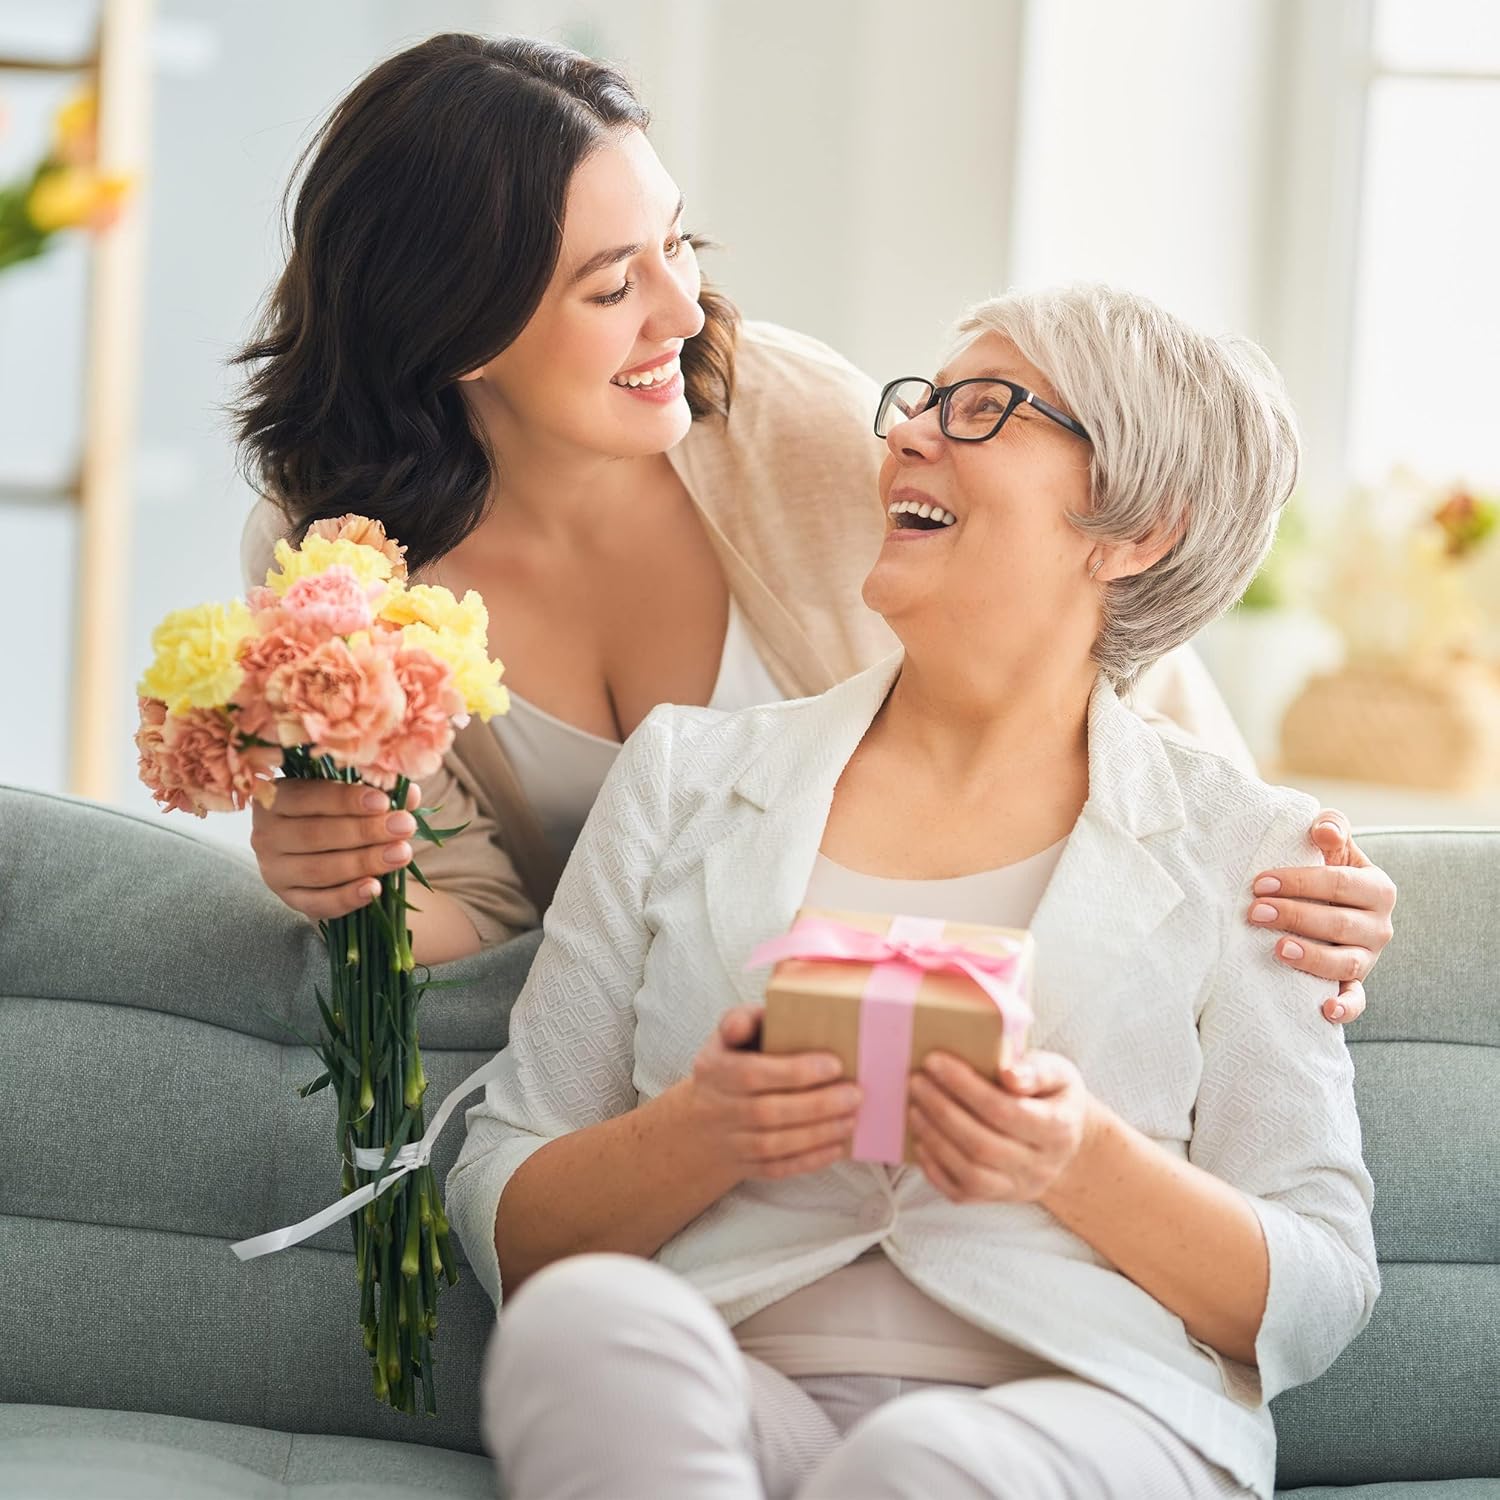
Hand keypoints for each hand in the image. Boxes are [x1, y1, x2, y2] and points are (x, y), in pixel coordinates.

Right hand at [249, 779, 420, 920]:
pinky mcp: (289, 898)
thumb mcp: (353, 795)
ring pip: (319, 870)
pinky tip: (375, 888)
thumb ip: (378, 791)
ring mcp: (274, 870)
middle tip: (403, 827)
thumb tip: (409, 794)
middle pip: (315, 835)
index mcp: (275, 798)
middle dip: (364, 831)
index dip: (346, 800)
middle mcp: (266, 834)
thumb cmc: (339, 811)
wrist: (327, 849)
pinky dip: (348, 897)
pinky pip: (318, 903)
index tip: (383, 802)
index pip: (308, 796)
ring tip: (401, 853)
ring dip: (363, 862)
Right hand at [687, 1005, 861, 1183]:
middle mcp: (719, 1109)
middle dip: (817, 1105)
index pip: (752, 1074)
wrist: (702, 1120)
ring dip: (818, 1134)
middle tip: (855, 1094)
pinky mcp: (744, 1166)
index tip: (834, 1065)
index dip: (793, 1072)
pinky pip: (777, 1169)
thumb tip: (747, 1021)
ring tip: (852, 1118)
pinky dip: (809, 1161)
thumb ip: (742, 1020)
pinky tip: (837, 1146)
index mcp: (715, 1070)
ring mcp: (730, 1142)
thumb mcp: (728, 1036)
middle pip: (768, 1112)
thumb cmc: (729, 1065)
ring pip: (774, 1144)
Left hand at [908, 1049, 1091, 1204]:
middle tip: (916, 1081)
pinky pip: (962, 1192)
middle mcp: (1041, 1166)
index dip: (966, 1087)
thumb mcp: (1059, 1074)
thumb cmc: (1053, 1098)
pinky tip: (920, 1139)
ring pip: (970, 1172)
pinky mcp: (998, 1199)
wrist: (1066, 1142)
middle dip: (942, 1110)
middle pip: (982, 1144)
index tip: (935, 1061)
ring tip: (914, 1106)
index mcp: (1059, 1130)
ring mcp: (1019, 1188)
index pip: (1005, 1111)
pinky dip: (935, 1167)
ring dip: (934, 1138)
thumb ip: (1037, 1070)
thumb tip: (1009, 1074)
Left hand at [1248, 808, 1397, 1024]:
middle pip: (1338, 923)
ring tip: (1278, 949)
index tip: (1259, 882)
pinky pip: (1356, 999)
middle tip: (1254, 911)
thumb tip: (1323, 830)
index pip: (1339, 883)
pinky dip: (1345, 1007)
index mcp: (1377, 888)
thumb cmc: (1325, 870)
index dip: (1300, 882)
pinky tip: (1325, 1009)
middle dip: (1295, 916)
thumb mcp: (1333, 846)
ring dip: (1311, 956)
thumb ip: (1332, 827)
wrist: (1331, 904)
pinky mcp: (1355, 983)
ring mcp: (1368, 957)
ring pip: (1346, 962)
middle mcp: (1379, 925)